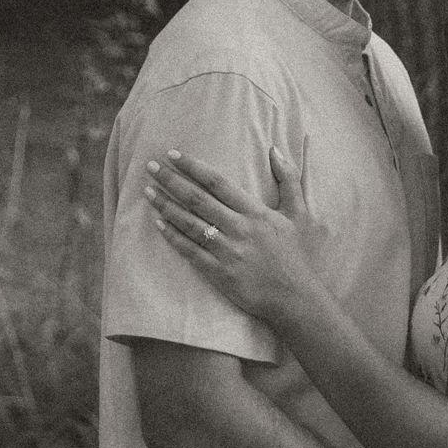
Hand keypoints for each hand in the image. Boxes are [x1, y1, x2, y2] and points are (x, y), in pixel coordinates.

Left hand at [145, 143, 322, 328]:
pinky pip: (190, 252)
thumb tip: (275, 149)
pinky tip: (158, 224)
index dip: (194, 166)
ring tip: (148, 192)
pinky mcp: (219, 273)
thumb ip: (288, 178)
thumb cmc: (295, 254)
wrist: (295, 298)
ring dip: (166, 206)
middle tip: (151, 166)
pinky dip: (173, 237)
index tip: (174, 154)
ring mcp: (227, 252)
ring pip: (189, 224)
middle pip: (197, 199)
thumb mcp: (299, 212)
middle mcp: (238, 229)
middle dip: (171, 180)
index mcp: (255, 212)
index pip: (218, 183)